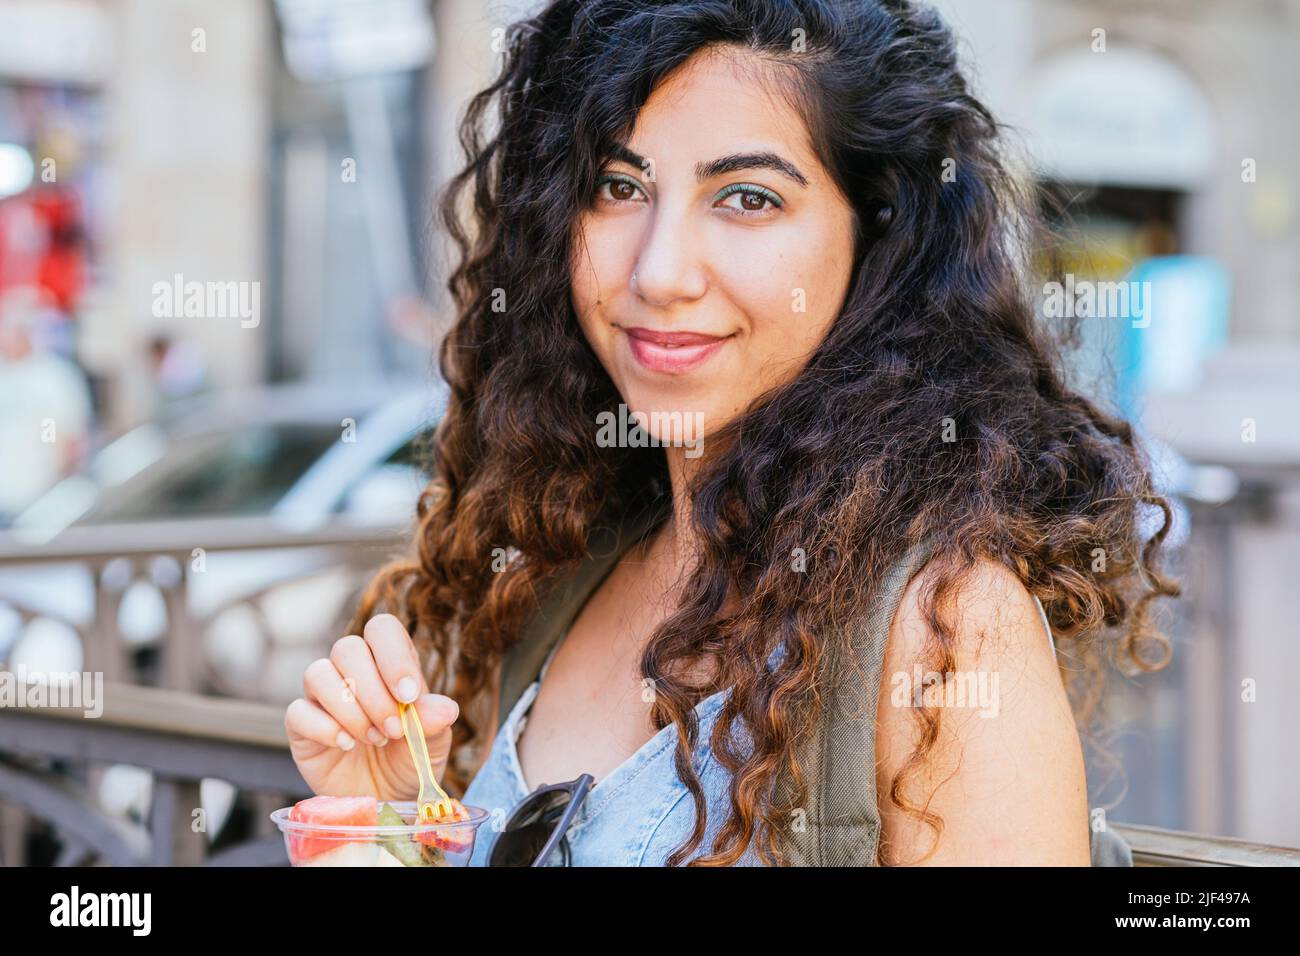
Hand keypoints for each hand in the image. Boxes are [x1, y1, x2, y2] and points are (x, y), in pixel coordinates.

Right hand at [285, 614, 458, 800]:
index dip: (393, 656)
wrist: (383, 801)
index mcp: (389, 663)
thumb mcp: (431, 744)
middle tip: (393, 730)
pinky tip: (346, 746)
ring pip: (318, 673)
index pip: (382, 629)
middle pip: (347, 648)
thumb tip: (445, 708)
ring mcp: (323, 697)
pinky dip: (324, 728)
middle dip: (373, 692)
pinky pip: (297, 711)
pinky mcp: (301, 726)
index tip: (408, 696)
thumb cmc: (409, 762)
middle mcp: (352, 672)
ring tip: (373, 739)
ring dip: (350, 710)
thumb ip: (436, 722)